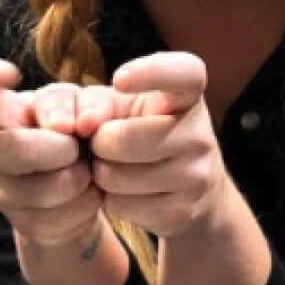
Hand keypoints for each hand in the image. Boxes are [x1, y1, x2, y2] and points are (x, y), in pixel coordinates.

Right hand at [0, 59, 103, 250]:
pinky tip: (83, 194)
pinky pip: (61, 214)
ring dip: (79, 177)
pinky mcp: (22, 223)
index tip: (13, 74)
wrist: (81, 190)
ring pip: (46, 188)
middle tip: (77, 147)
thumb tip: (66, 126)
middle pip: (17, 148)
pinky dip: (86, 202)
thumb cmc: (77, 133)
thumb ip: (79, 102)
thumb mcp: (83, 105)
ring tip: (83, 170)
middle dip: (62, 148)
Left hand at [92, 52, 230, 238]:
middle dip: (99, 142)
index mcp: (188, 96)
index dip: (151, 72)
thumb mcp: (123, 108)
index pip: (184, 73)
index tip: (118, 80)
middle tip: (105, 142)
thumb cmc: (142, 133)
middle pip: (122, 138)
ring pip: (115, 176)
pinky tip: (126, 191)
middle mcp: (201, 133)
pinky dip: (110, 199)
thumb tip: (83, 123)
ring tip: (117, 166)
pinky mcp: (182, 212)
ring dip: (102, 173)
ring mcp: (196, 176)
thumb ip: (97, 103)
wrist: (187, 192)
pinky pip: (120, 205)